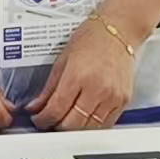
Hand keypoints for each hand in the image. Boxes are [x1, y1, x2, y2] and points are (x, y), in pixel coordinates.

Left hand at [27, 6, 144, 130]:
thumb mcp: (62, 60)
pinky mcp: (124, 101)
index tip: (39, 119)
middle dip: (56, 127)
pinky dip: (92, 126)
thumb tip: (36, 107)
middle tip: (50, 122)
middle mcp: (97, 88)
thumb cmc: (91, 39)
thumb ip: (48, 89)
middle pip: (71, 125)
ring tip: (66, 120)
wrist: (119, 29)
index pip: (55, 110)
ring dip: (74, 129)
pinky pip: (105, 124)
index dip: (42, 120)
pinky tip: (84, 119)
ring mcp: (112, 96)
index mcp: (78, 76)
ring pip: (88, 129)